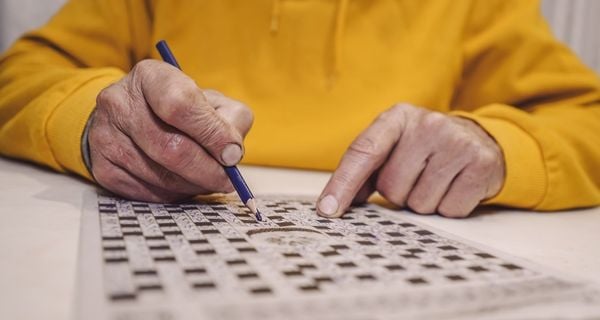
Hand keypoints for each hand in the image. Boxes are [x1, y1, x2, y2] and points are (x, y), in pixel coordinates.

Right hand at [89, 60, 252, 201]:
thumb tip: (231, 153)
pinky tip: (182, 183)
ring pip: (160, 175)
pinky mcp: (102, 167)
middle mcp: (119, 102)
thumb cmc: (183, 111)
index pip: (180, 105)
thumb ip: (231, 120)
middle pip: (170, 147)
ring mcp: (104, 135)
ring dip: (192, 184)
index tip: (232, 153)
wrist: (133, 120)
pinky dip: (173, 194)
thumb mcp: (212, 102)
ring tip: (206, 179)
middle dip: (207, 170)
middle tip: (226, 179)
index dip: (211, 133)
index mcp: (150, 76)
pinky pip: (147, 192)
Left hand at [317, 104, 504, 217]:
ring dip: (423, 202)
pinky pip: (449, 210)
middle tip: (416, 176)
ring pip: (420, 204)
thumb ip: (362, 171)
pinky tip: (455, 186)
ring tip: (436, 180)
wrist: (475, 139)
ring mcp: (457, 142)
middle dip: (399, 193)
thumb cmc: (422, 148)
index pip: (364, 152)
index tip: (328, 210)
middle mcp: (428, 124)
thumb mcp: (392, 147)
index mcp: (397, 117)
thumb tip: (331, 204)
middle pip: (392, 188)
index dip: (343, 183)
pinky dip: (448, 207)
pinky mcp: (481, 164)